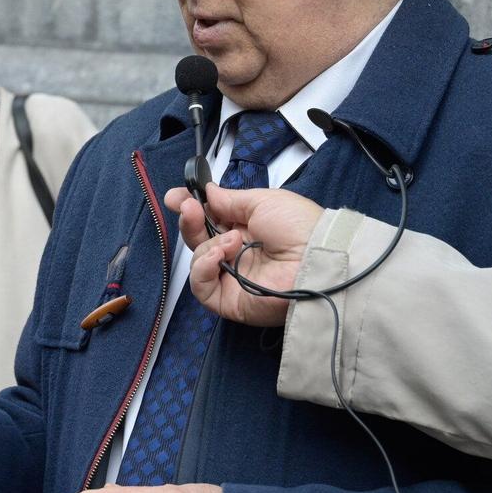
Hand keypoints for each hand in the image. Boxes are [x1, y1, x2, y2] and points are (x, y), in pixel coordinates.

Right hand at [164, 185, 324, 327]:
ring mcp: (232, 278)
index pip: (210, 220)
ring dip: (207, 244)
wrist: (315, 260)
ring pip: (198, 260)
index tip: (176, 197)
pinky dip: (203, 268)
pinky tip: (220, 255)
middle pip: (199, 239)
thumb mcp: (262, 201)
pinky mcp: (228, 300)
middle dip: (190, 221)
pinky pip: (201, 286)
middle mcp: (237, 253)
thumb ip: (229, 199)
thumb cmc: (298, 227)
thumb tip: (208, 192)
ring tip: (231, 240)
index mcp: (246, 229)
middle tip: (188, 208)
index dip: (192, 209)